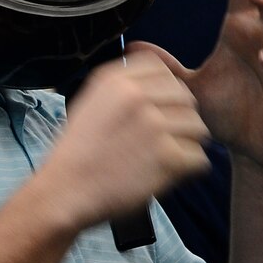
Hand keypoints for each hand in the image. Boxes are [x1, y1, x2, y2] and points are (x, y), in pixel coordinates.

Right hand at [45, 55, 209, 231]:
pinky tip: (165, 175)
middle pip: (187, 99)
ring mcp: (155, 126)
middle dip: (180, 119)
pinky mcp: (167, 157)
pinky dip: (187, 170)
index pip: (164, 71)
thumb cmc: (76, 153)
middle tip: (164, 141)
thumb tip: (159, 79)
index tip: (157, 111)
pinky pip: (198, 158)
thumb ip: (122, 87)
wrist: (64, 191)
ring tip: (164, 159)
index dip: (166, 92)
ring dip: (186, 145)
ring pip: (197, 128)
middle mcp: (138, 97)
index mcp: (117, 81)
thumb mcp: (89, 103)